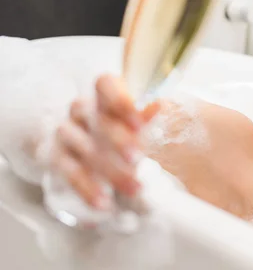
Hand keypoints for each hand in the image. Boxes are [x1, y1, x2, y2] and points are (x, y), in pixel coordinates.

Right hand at [50, 74, 159, 209]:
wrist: (76, 144)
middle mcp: (80, 109)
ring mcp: (65, 132)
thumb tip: (160, 105)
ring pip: (85, 149)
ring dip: (111, 171)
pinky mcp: (55, 157)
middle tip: (139, 158)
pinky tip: (105, 203)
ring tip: (135, 188)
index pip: (105, 84)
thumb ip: (144, 116)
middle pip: (97, 119)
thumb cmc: (115, 127)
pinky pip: (70, 173)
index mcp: (102, 94)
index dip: (120, 101)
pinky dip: (88, 189)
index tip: (140, 124)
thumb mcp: (131, 121)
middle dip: (118, 140)